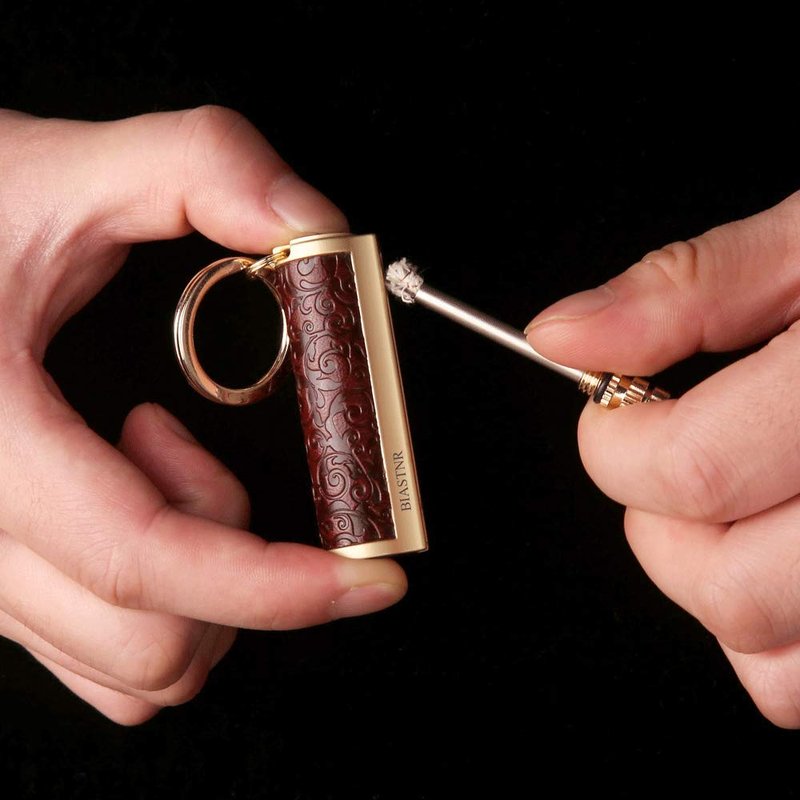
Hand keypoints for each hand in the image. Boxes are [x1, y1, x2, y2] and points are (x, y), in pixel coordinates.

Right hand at [0, 106, 406, 724]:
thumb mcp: (60, 169)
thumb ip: (204, 167)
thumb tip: (312, 223)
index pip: (144, 557)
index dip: (273, 584)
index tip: (366, 579)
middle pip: (156, 641)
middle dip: (235, 560)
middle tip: (191, 440)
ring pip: (135, 666)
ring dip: (198, 579)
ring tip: (151, 453)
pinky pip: (100, 657)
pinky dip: (160, 603)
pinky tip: (129, 496)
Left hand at [526, 191, 799, 727]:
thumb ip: (685, 291)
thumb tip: (563, 333)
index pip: (690, 473)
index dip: (614, 445)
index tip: (617, 413)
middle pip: (724, 587)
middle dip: (658, 524)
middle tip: (674, 457)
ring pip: (771, 659)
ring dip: (716, 586)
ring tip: (737, 504)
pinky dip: (776, 630)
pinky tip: (783, 548)